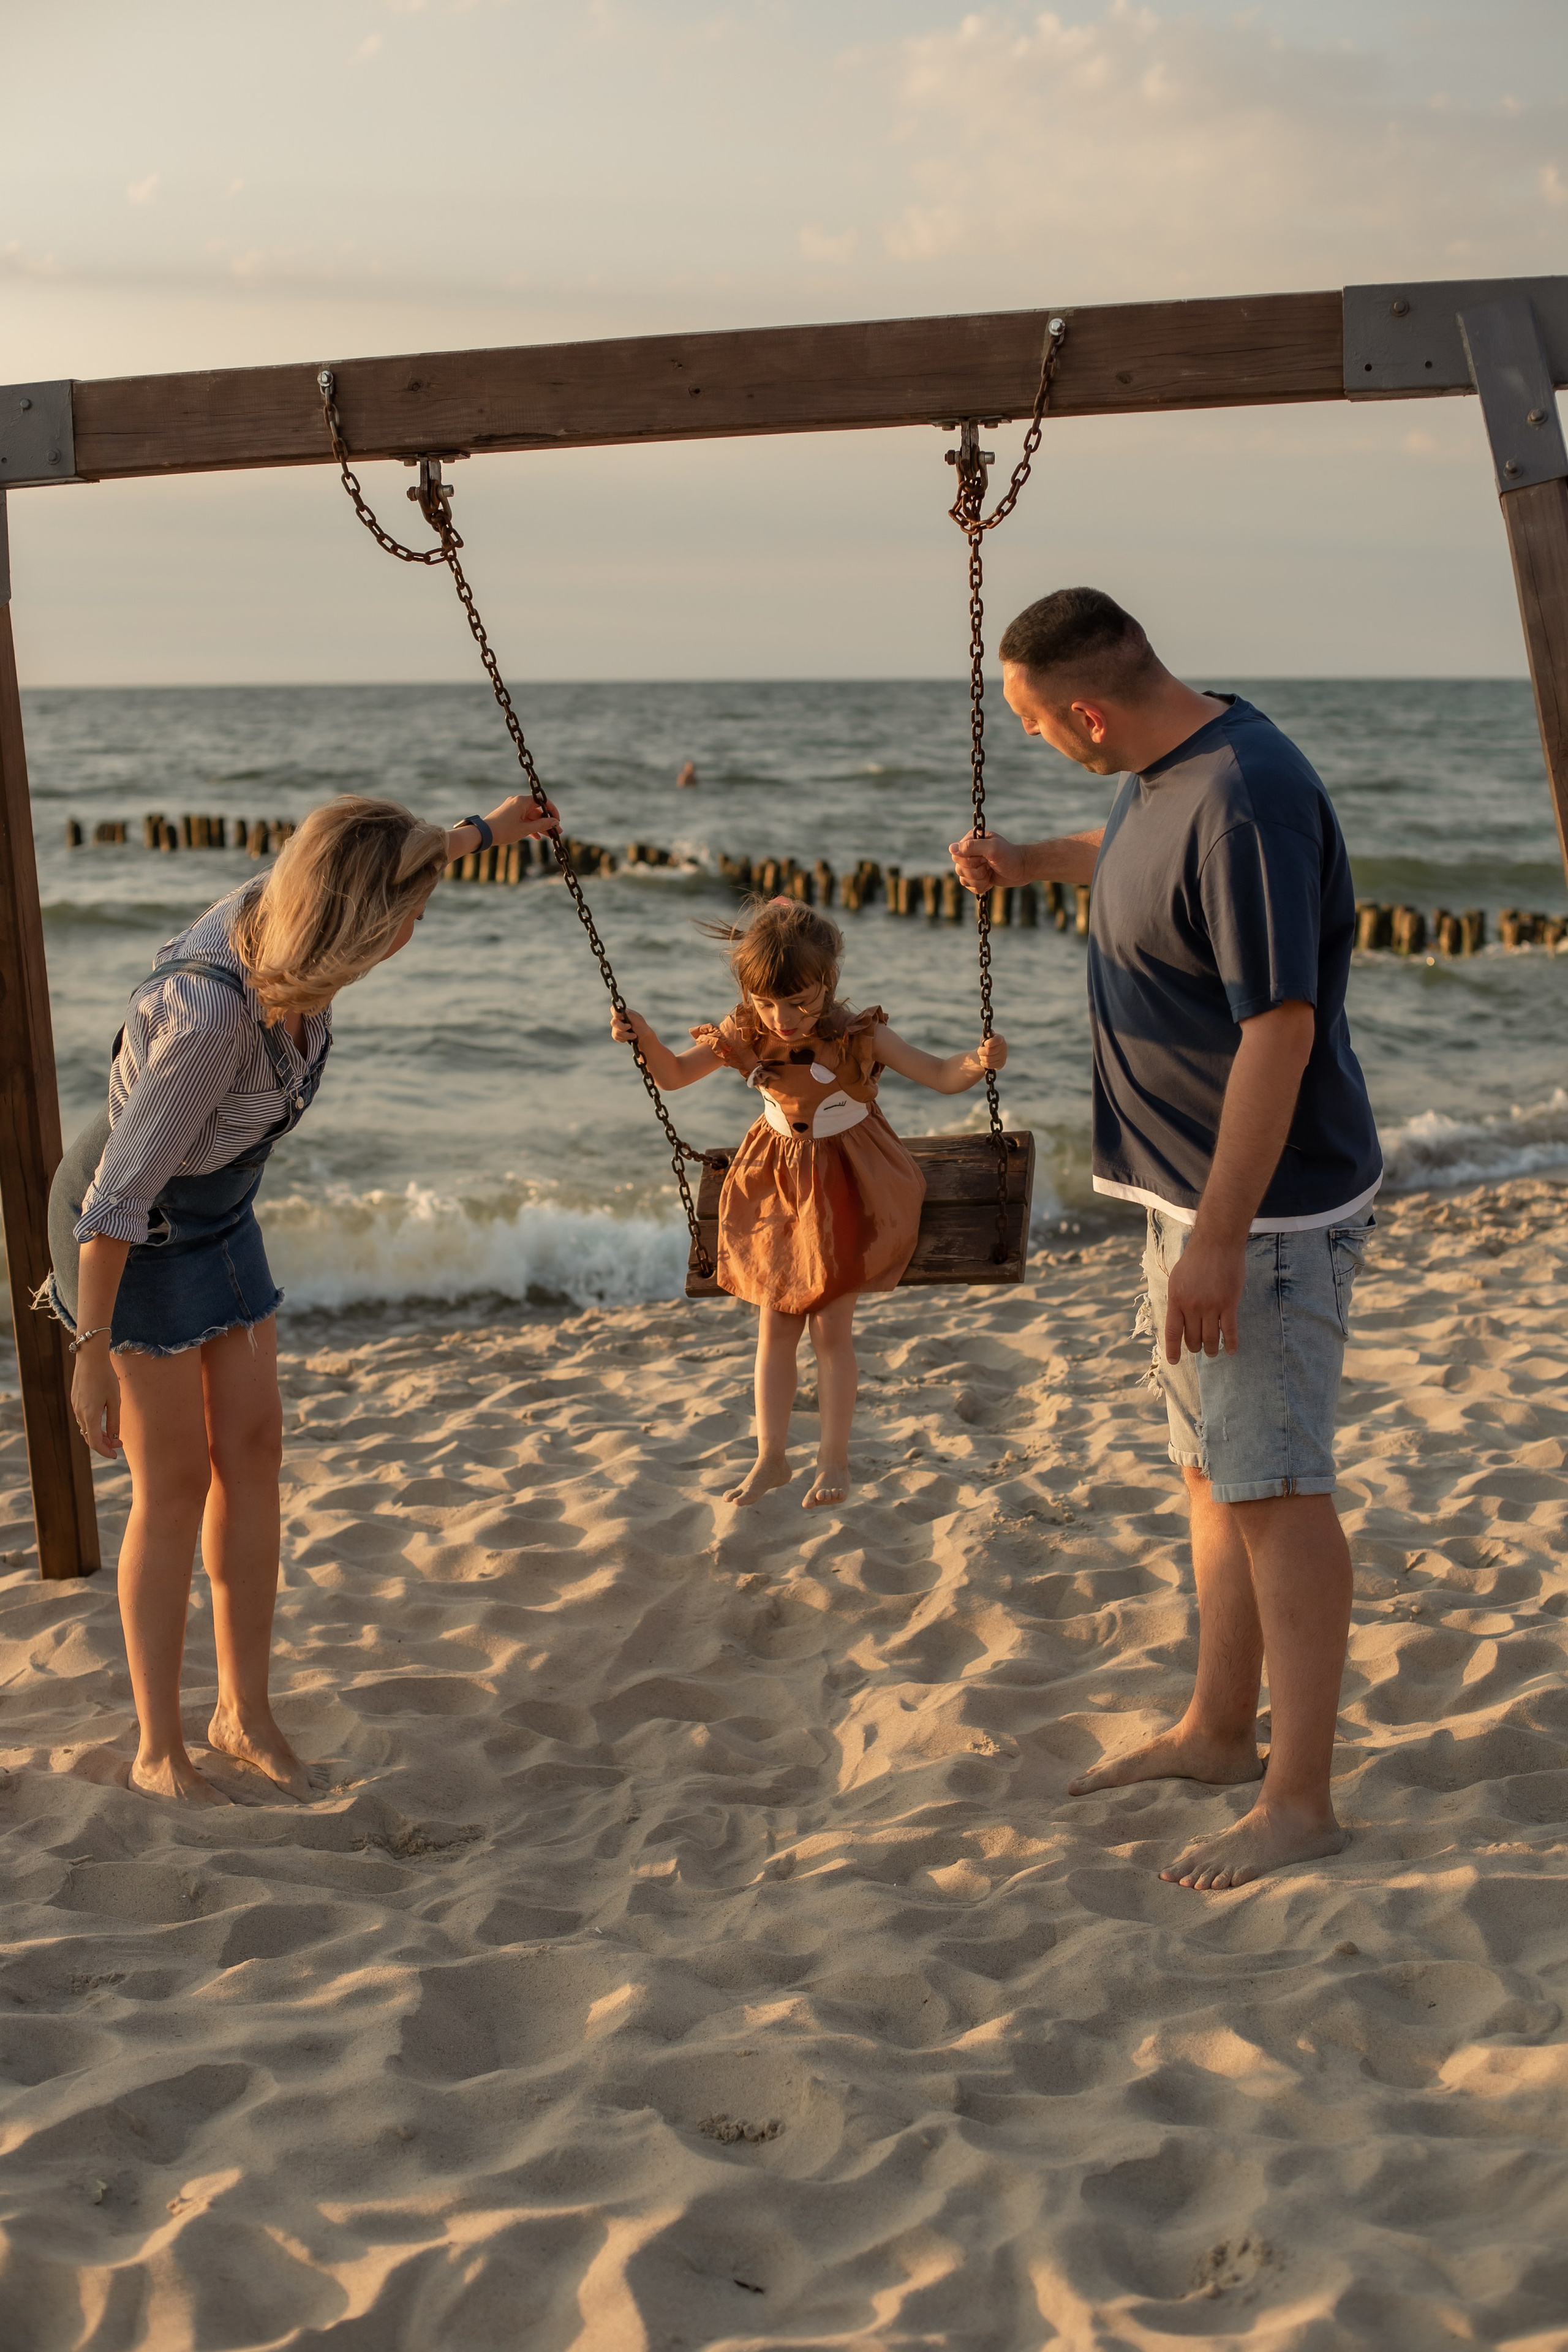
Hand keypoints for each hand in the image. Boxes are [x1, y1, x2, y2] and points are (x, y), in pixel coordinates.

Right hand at [70, 1340, 120, 1458]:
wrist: (90, 1357)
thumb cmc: (105, 1377)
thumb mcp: (115, 1400)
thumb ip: (114, 1420)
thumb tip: (114, 1437)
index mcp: (90, 1415)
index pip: (94, 1443)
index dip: (105, 1451)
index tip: (116, 1454)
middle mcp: (79, 1413)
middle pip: (89, 1437)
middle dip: (104, 1443)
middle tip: (119, 1443)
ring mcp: (75, 1406)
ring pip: (86, 1428)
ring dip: (98, 1434)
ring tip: (113, 1434)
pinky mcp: (75, 1400)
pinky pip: (83, 1419)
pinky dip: (93, 1425)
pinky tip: (103, 1421)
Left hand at [489, 793, 561, 845]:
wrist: (484, 834)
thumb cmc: (504, 830)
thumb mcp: (525, 829)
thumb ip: (542, 825)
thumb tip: (555, 822)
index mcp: (522, 801)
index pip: (542, 802)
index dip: (552, 811)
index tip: (557, 821)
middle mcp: (517, 802)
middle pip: (537, 810)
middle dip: (547, 822)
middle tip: (557, 832)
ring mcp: (512, 808)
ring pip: (530, 816)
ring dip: (539, 826)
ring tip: (549, 836)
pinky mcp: (508, 814)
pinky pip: (523, 819)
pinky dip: (530, 826)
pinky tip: (536, 837)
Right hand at [611, 1006, 652, 1047]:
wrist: (643, 1037)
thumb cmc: (641, 1026)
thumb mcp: (637, 1019)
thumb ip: (628, 1014)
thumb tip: (620, 1008)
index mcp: (622, 1012)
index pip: (613, 1009)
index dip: (616, 1014)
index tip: (623, 1018)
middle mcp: (618, 1019)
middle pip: (613, 1022)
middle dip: (623, 1027)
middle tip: (630, 1027)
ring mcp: (616, 1027)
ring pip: (616, 1032)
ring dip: (627, 1035)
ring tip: (634, 1035)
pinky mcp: (615, 1035)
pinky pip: (616, 1037)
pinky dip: (624, 1038)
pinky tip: (629, 1038)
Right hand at [949, 828, 1025, 893]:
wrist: (1023, 869)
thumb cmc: (1010, 856)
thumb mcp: (992, 849)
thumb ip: (972, 847)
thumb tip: (951, 848)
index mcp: (971, 840)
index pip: (956, 855)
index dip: (969, 861)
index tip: (984, 859)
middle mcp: (970, 852)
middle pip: (958, 868)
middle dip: (976, 872)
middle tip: (989, 867)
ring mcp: (973, 865)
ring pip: (963, 879)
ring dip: (979, 880)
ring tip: (990, 874)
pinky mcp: (976, 877)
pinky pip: (968, 886)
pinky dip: (980, 887)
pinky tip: (990, 881)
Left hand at [976, 1033, 1006, 1073]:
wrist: (989, 1054)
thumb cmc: (986, 1044)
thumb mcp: (985, 1038)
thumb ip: (986, 1035)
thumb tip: (988, 1035)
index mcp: (1000, 1038)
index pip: (997, 1040)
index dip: (989, 1042)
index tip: (985, 1044)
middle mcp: (1004, 1047)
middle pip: (988, 1051)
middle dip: (980, 1051)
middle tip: (979, 1051)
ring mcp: (1003, 1056)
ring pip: (988, 1059)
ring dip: (981, 1058)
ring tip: (981, 1056)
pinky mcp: (1001, 1064)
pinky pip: (989, 1065)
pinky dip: (983, 1063)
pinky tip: (983, 1061)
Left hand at [1164, 1230, 1244, 1360]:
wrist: (1216, 1243)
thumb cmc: (1195, 1259)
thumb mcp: (1176, 1279)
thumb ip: (1177, 1300)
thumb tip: (1177, 1320)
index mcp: (1176, 1300)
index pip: (1172, 1332)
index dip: (1172, 1350)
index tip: (1174, 1361)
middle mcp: (1192, 1306)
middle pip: (1192, 1338)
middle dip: (1195, 1347)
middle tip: (1198, 1349)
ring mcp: (1211, 1306)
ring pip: (1210, 1338)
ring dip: (1211, 1349)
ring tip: (1212, 1352)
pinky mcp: (1228, 1303)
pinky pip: (1229, 1330)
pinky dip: (1230, 1343)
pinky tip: (1231, 1350)